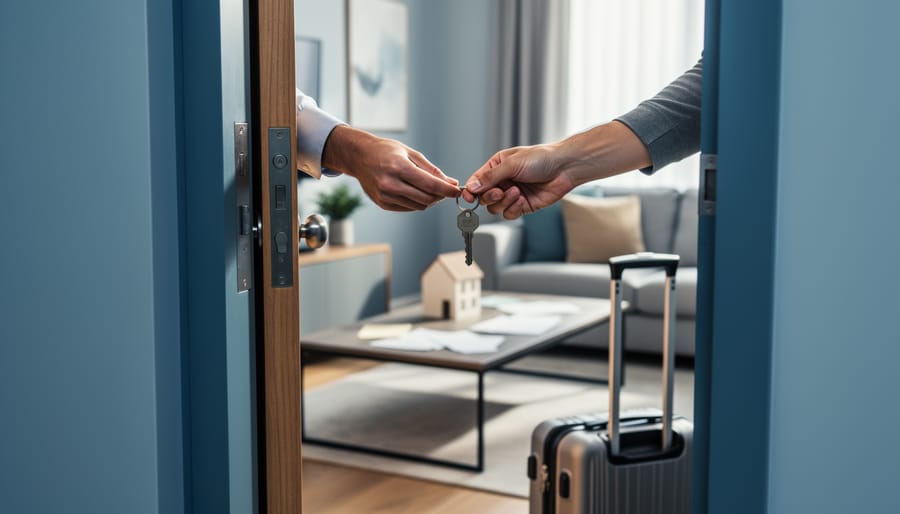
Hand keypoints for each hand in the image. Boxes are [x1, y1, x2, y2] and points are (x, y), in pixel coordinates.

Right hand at [323, 126, 459, 210]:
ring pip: (419, 206)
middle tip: (445, 189)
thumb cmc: (386, 151)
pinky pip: (408, 208)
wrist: (360, 156)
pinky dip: (417, 202)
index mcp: (398, 167)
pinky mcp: (383, 204)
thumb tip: (450, 182)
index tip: (457, 190)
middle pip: (426, 198)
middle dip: (440, 195)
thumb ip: (431, 169)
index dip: (447, 190)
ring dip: (430, 200)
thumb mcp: (410, 153)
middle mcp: (390, 184)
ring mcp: (385, 196)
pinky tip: (416, 192)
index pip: (430, 184)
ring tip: (430, 189)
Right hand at [462, 143, 575, 219]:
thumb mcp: (512, 164)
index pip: (477, 181)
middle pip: (484, 197)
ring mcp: (512, 195)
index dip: (471, 190)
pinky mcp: (523, 206)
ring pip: (496, 208)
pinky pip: (510, 214)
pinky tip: (523, 199)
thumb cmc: (541, 158)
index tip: (469, 197)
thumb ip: (490, 177)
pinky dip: (514, 209)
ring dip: (504, 202)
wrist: (565, 168)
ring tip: (517, 192)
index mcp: (497, 166)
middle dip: (490, 196)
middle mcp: (503, 181)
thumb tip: (472, 187)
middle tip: (500, 191)